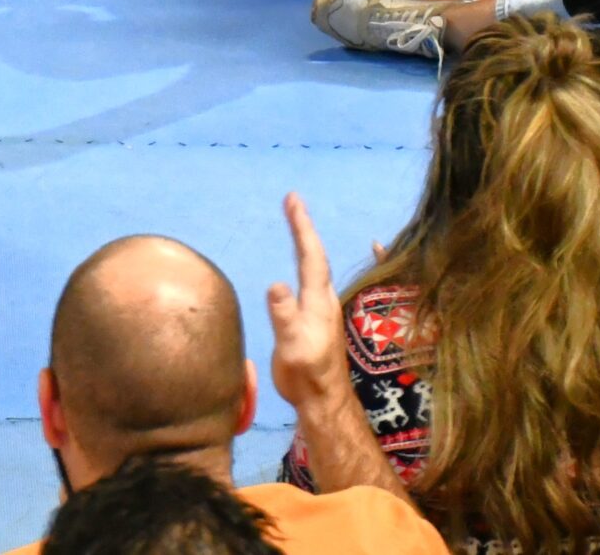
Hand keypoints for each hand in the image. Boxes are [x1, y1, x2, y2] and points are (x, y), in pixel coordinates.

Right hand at [266, 192, 356, 418]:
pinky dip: (307, 263)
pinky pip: (313, 281)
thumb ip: (284, 315)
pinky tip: (303, 268)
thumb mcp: (292, 345)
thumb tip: (275, 283)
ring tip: (297, 226)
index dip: (302, 226)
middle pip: (316, 256)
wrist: (323, 400)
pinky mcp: (317, 321)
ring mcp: (323, 311)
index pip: (310, 255)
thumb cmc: (306, 373)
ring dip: (306, 243)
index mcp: (318, 300)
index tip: (293, 199)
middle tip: (293, 202)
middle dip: (304, 228)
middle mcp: (324, 299)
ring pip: (317, 268)